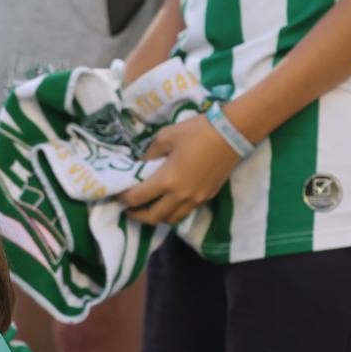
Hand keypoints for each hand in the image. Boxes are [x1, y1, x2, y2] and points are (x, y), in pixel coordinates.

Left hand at [119, 113, 242, 225]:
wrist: (233, 133)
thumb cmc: (197, 132)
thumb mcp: (165, 137)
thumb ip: (149, 154)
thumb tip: (140, 165)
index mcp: (167, 180)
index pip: (137, 199)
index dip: (123, 199)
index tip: (117, 194)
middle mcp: (180, 196)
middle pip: (152, 218)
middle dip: (137, 215)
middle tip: (128, 208)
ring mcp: (196, 199)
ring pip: (171, 220)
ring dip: (156, 217)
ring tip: (148, 207)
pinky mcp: (207, 197)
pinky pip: (185, 212)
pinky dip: (173, 212)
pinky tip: (168, 201)